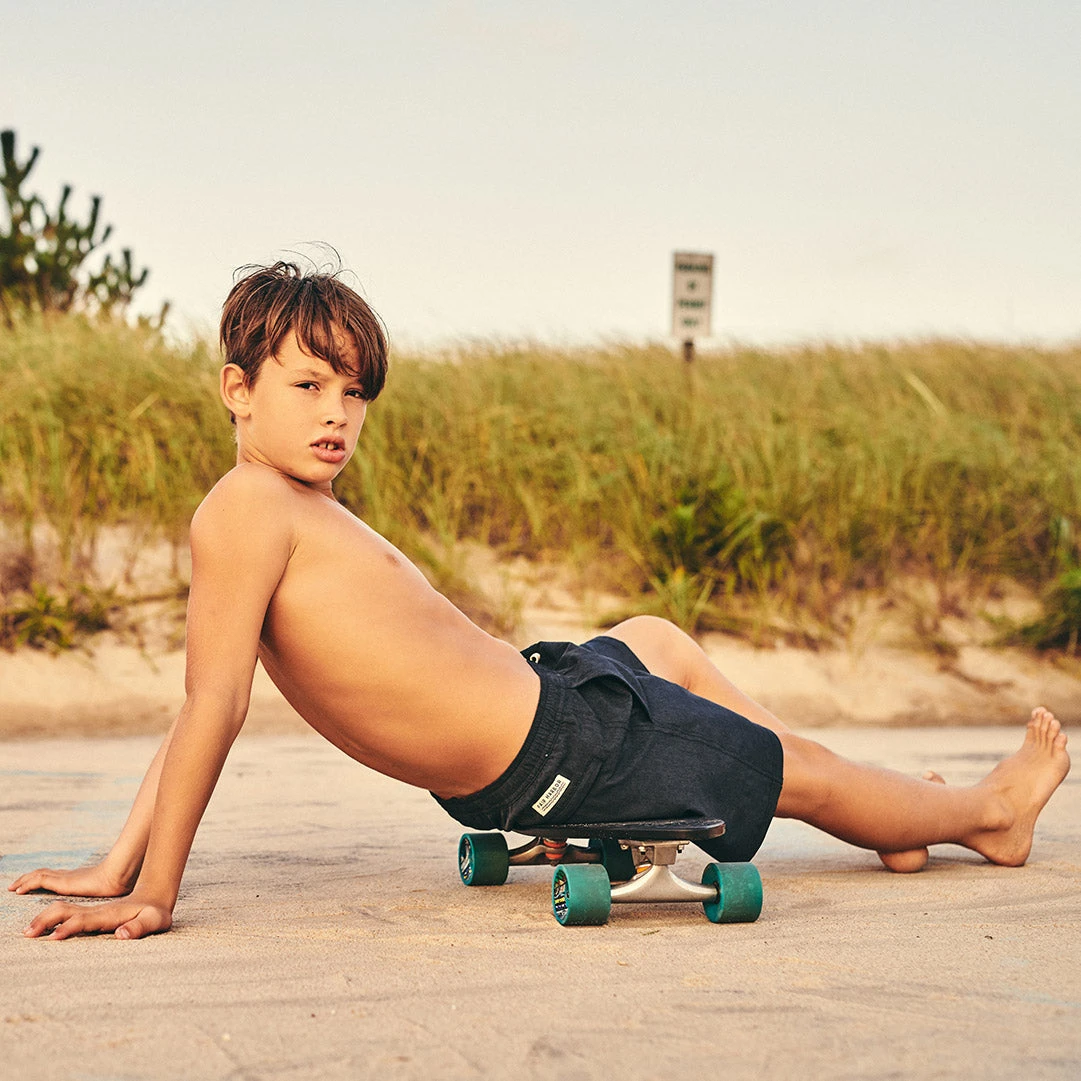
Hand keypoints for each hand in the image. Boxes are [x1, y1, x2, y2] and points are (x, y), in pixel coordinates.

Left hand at [9, 861, 132, 898]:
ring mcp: (65, 877)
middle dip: (29, 879)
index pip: (55, 877)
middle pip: (44, 874)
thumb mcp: (102, 898)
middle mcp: (68, 876)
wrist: (118, 876)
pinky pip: (40, 879)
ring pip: (39, 875)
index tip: (30, 886)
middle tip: (16, 886)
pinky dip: (28, 883)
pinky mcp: (63, 881)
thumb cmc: (116, 887)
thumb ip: (95, 906)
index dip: (41, 880)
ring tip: (13, 887)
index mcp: (76, 880)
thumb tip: (103, 912)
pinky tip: (20, 890)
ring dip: (24, 881)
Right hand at [22, 895, 172, 939]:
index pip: (85, 920)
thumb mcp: (154, 921)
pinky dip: (52, 918)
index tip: (53, 937)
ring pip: (64, 910)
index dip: (70, 927)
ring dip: (45, 918)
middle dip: (46, 920)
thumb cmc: (155, 913)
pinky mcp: (93, 915)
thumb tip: (121, 935)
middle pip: (66, 911)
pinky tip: (43, 928)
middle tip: (27, 933)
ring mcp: (94, 912)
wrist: (156, 897)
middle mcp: (97, 911)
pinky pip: (69, 914)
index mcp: (109, 914)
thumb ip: (139, 927)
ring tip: (27, 932)